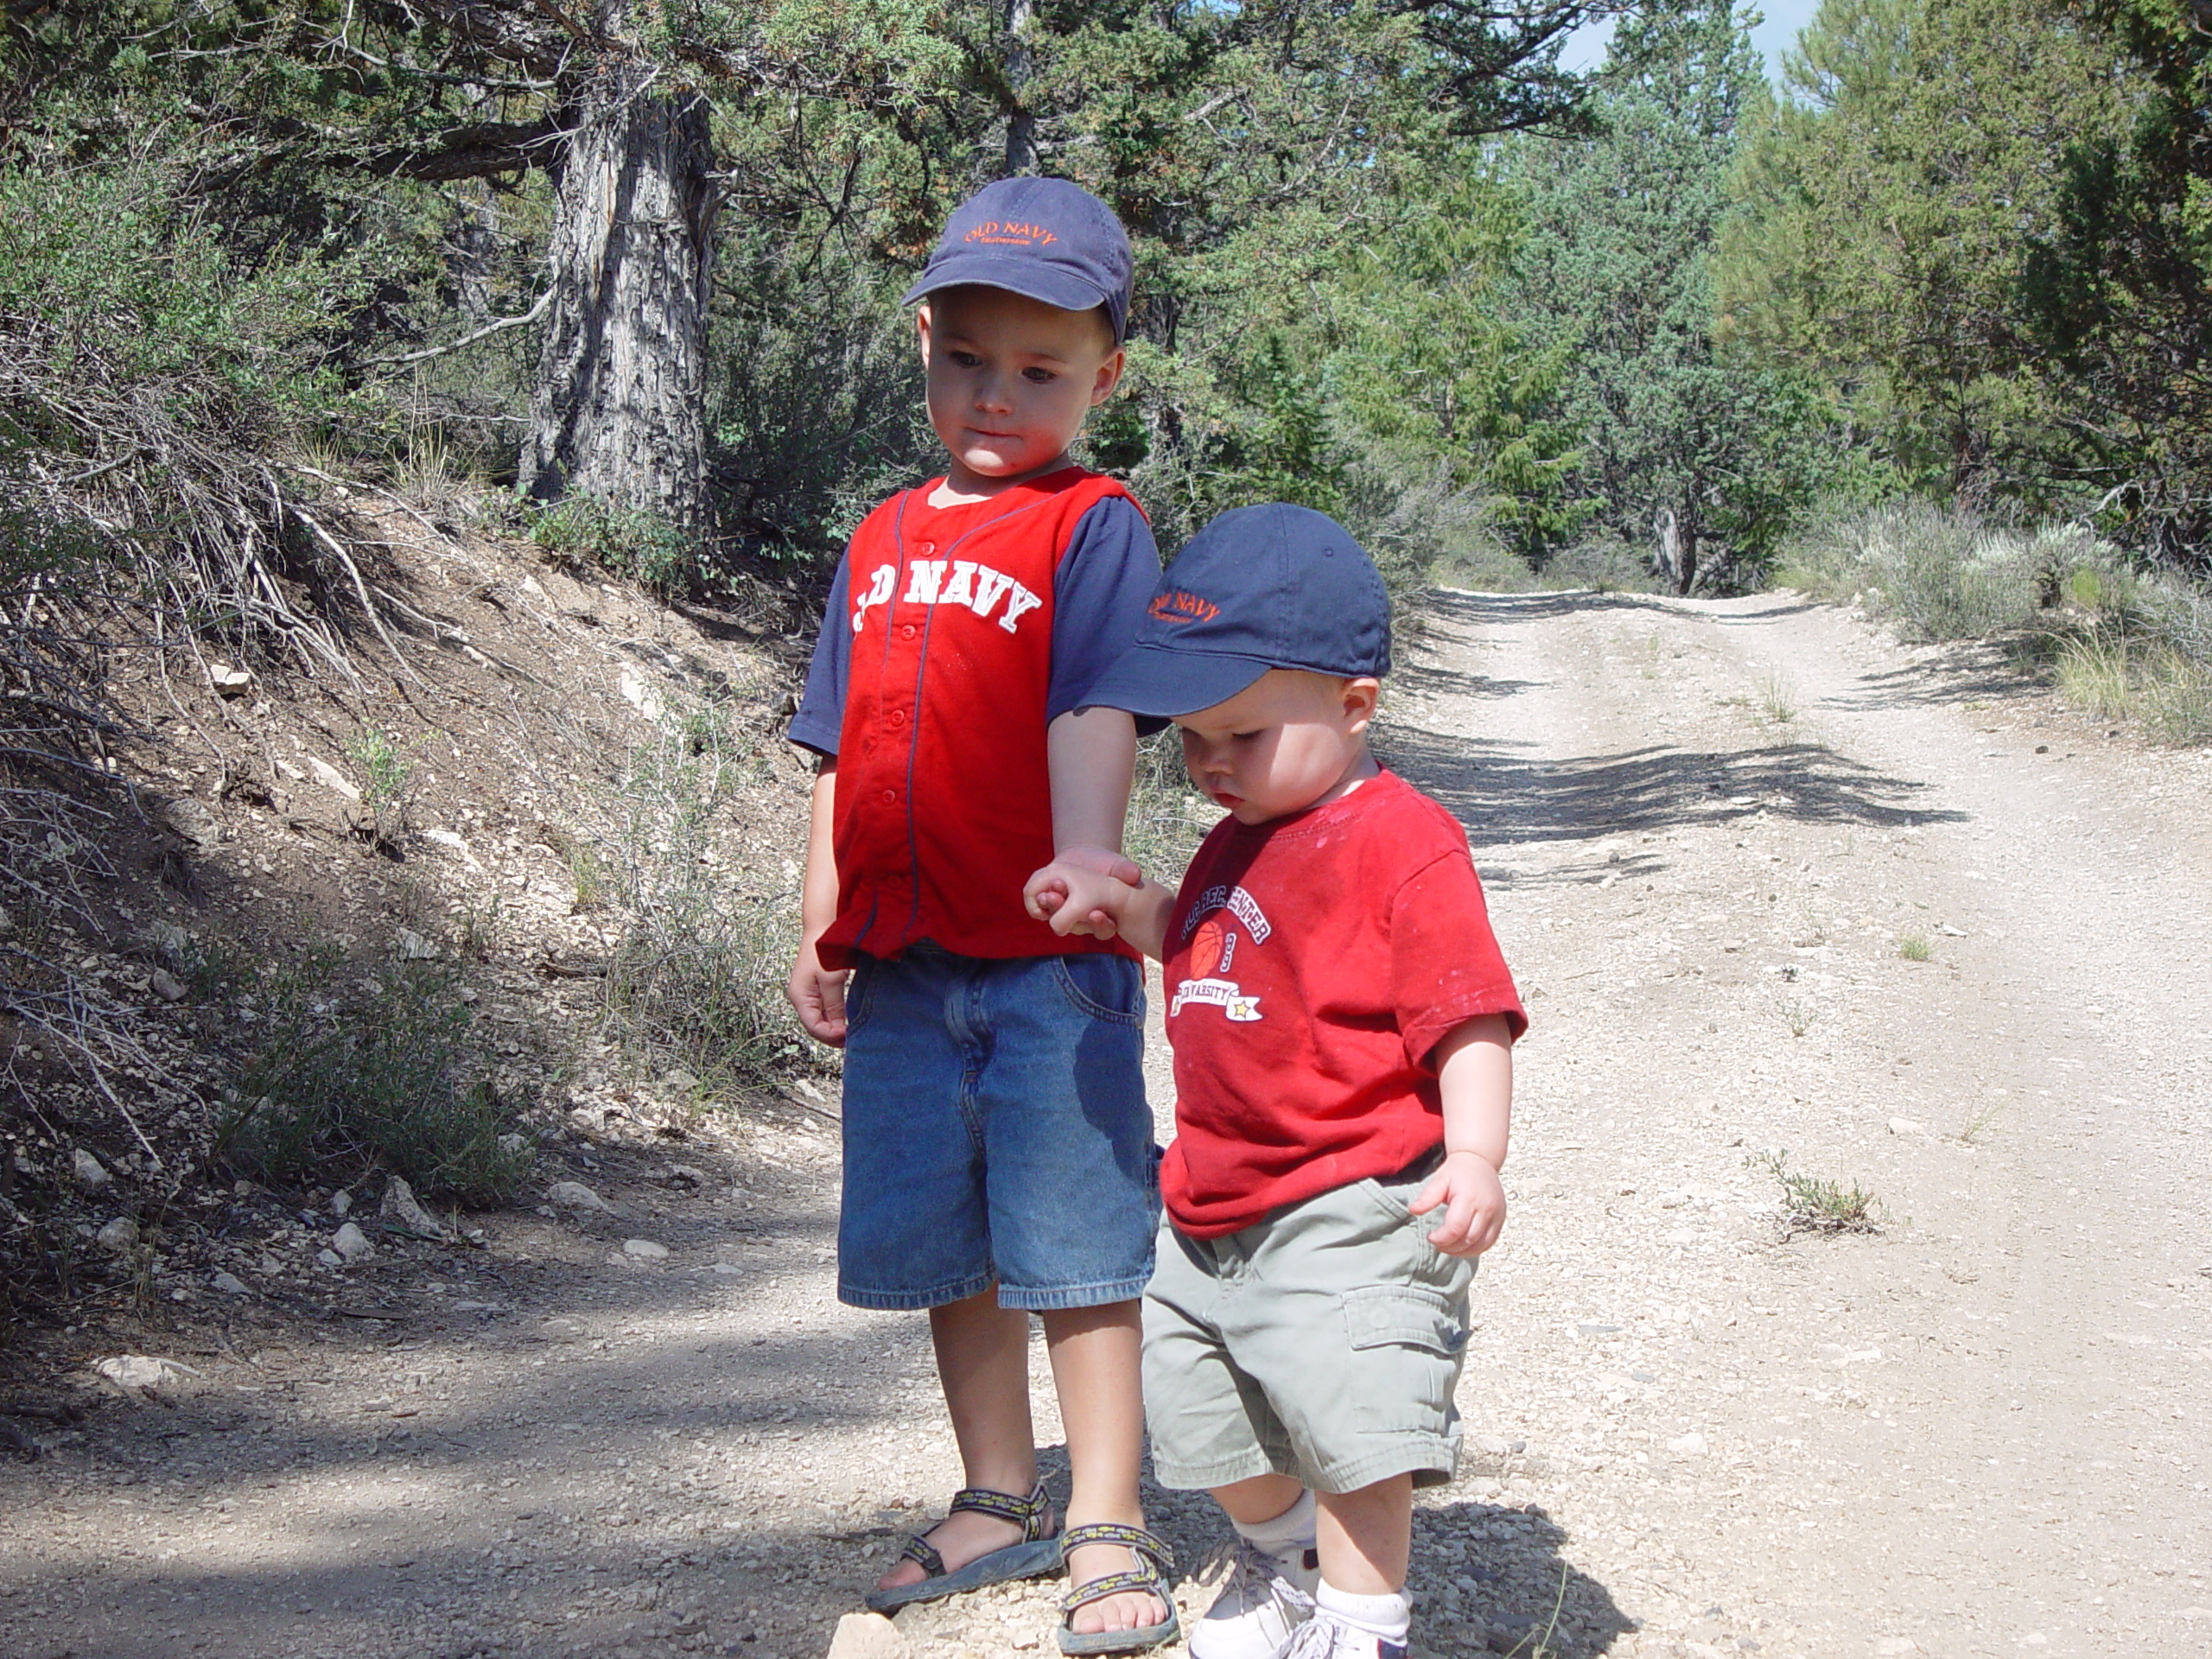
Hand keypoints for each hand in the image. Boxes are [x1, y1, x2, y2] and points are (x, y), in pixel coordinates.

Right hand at [786, 936, 849, 1046]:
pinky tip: (847, 1019)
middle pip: (815, 1026)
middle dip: (832, 1035)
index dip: (830, 1035)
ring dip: (834, 1028)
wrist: (824, 926)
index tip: (849, 1035)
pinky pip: (824, 1009)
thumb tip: (838, 1029)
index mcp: (800, 997)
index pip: (813, 1027)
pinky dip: (835, 1017)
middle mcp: (801, 998)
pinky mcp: (817, 988)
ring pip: (819, 1019)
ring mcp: (808, 994)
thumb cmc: (824, 949)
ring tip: (851, 1032)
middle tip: (852, 1039)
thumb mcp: (831, 980)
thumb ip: (834, 1006)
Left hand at [1024, 846, 1141, 938]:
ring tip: (1050, 894)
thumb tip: (1135, 874)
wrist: (1084, 859)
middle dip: (1071, 916)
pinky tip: (1040, 893)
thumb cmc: (1106, 864)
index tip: (1096, 913)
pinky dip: (1041, 904)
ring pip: (1058, 921)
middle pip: (1078, 928)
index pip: (1104, 930)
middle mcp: (1085, 922)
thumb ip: (1126, 870)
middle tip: (1062, 900)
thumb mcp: (1118, 865)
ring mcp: (1066, 916)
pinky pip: (1044, 912)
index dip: (1100, 924)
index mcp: (1104, 918)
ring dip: (1053, 908)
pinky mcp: (1051, 908)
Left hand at [1409, 1150, 1506, 1256]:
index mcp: (1469, 1198)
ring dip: (1463, 1252)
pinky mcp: (1501, 1220)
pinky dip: (1475, 1249)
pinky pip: (1490, 1242)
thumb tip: (1413, 1210)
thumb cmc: (1458, 1171)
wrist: (1481, 1161)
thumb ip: (1428, 1196)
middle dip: (1450, 1247)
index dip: (1442, 1238)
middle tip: (1437, 1243)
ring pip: (1481, 1245)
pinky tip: (1462, 1246)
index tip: (1430, 1237)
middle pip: (1469, 1239)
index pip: (1456, 1228)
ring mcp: (1497, 1215)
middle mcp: (1486, 1208)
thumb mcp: (1440, 1179)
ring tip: (1448, 1247)